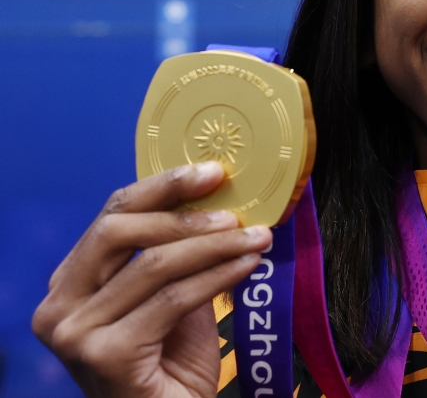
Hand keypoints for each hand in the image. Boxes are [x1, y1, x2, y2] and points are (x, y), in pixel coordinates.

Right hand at [32, 163, 272, 397]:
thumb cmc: (171, 365)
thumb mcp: (171, 298)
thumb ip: (178, 255)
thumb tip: (220, 202)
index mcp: (69, 284)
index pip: (112, 216)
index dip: (162, 187)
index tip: (211, 171)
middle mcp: (59, 307)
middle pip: (119, 230)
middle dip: (182, 210)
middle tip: (234, 205)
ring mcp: (76, 333)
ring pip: (154, 264)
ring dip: (215, 245)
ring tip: (257, 236)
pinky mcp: (108, 355)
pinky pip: (173, 298)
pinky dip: (218, 275)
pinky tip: (248, 265)